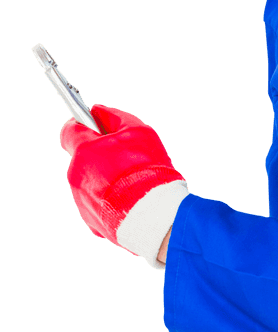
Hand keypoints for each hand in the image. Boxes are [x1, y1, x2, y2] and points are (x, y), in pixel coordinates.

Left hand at [60, 104, 185, 253]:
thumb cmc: (147, 170)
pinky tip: (128, 198)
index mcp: (84, 152)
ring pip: (90, 180)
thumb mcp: (139, 131)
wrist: (153, 215)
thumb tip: (98, 111)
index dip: (82, 124)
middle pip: (83, 157)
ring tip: (130, 181)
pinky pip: (97, 201)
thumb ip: (114, 116)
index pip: (70, 130)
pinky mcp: (90, 219)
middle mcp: (77, 176)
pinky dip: (109, 198)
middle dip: (99, 153)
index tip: (94, 124)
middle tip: (124, 155)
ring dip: (105, 177)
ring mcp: (81, 200)